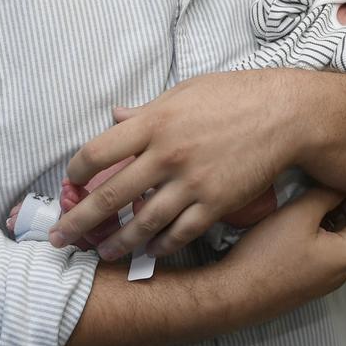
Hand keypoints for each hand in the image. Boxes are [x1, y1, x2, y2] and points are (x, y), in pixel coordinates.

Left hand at [49, 70, 301, 258]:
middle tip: (60, 238)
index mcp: (154, 122)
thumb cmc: (235, 96)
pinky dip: (161, 246)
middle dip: (79, 221)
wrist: (285, 115)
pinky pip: (179, 233)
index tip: (70, 184)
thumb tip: (117, 116)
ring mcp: (191, 183)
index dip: (76, 172)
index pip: (97, 151)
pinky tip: (150, 251)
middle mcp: (166, 155)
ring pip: (142, 223)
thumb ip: (148, 110)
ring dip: (117, 242)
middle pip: (110, 195)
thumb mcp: (185, 93)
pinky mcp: (215, 204)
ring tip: (101, 253)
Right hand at [222, 188, 345, 314]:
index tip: (329, 182)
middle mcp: (344, 272)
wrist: (237, 292)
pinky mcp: (308, 283)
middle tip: (311, 192)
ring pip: (334, 238)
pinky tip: (288, 229)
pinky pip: (320, 252)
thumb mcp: (300, 212)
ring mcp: (326, 280)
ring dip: (321, 220)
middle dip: (336, 206)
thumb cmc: (268, 254)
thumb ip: (326, 195)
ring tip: (297, 209)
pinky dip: (311, 236)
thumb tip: (339, 186)